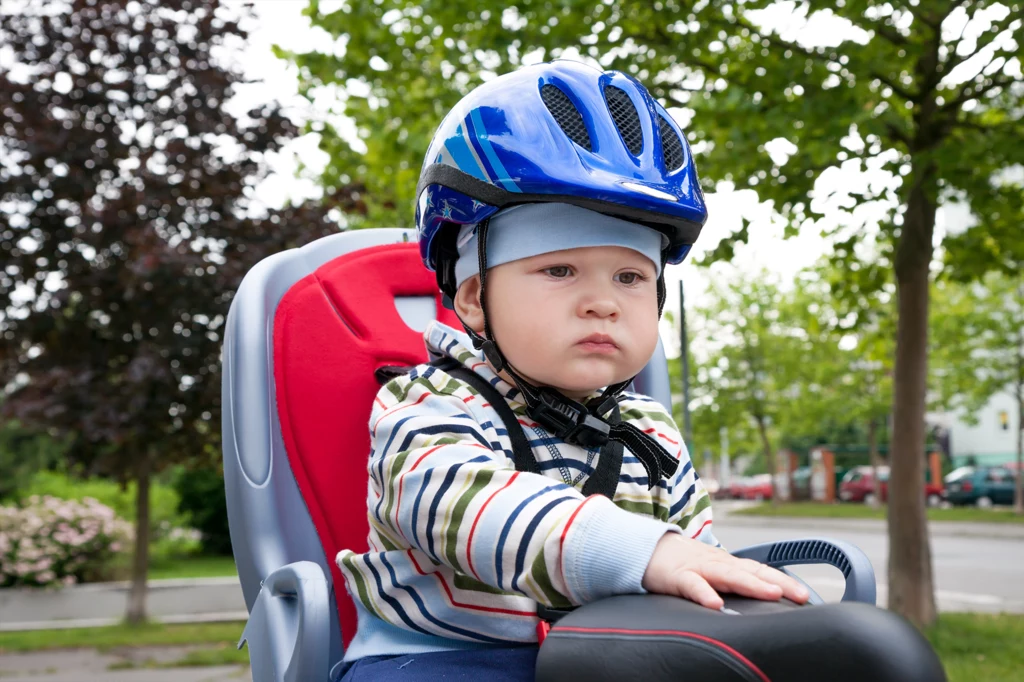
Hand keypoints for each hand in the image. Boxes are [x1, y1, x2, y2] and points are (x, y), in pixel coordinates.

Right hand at [642, 533, 809, 609]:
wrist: (644, 549)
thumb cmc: (681, 565)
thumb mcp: (710, 573)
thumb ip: (731, 585)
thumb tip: (756, 602)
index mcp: (727, 564)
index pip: (760, 571)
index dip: (783, 580)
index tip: (805, 595)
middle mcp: (718, 563)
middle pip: (752, 571)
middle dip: (777, 582)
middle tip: (799, 595)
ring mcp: (698, 568)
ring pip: (728, 575)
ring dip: (750, 584)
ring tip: (771, 593)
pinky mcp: (677, 576)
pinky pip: (692, 585)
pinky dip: (704, 593)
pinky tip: (714, 604)